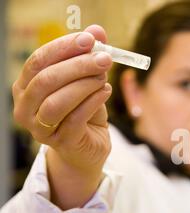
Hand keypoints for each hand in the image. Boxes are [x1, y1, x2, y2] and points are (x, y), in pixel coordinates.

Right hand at [13, 25, 113, 208]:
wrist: (89, 147)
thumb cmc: (84, 111)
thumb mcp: (87, 81)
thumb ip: (89, 57)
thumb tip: (98, 30)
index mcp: (26, 87)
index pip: (38, 61)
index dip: (63, 47)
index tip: (89, 39)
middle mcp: (26, 107)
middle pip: (46, 80)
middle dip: (78, 65)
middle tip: (104, 58)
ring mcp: (40, 128)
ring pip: (57, 101)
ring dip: (84, 84)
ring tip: (104, 77)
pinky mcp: (61, 142)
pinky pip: (75, 118)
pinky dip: (93, 101)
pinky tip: (106, 91)